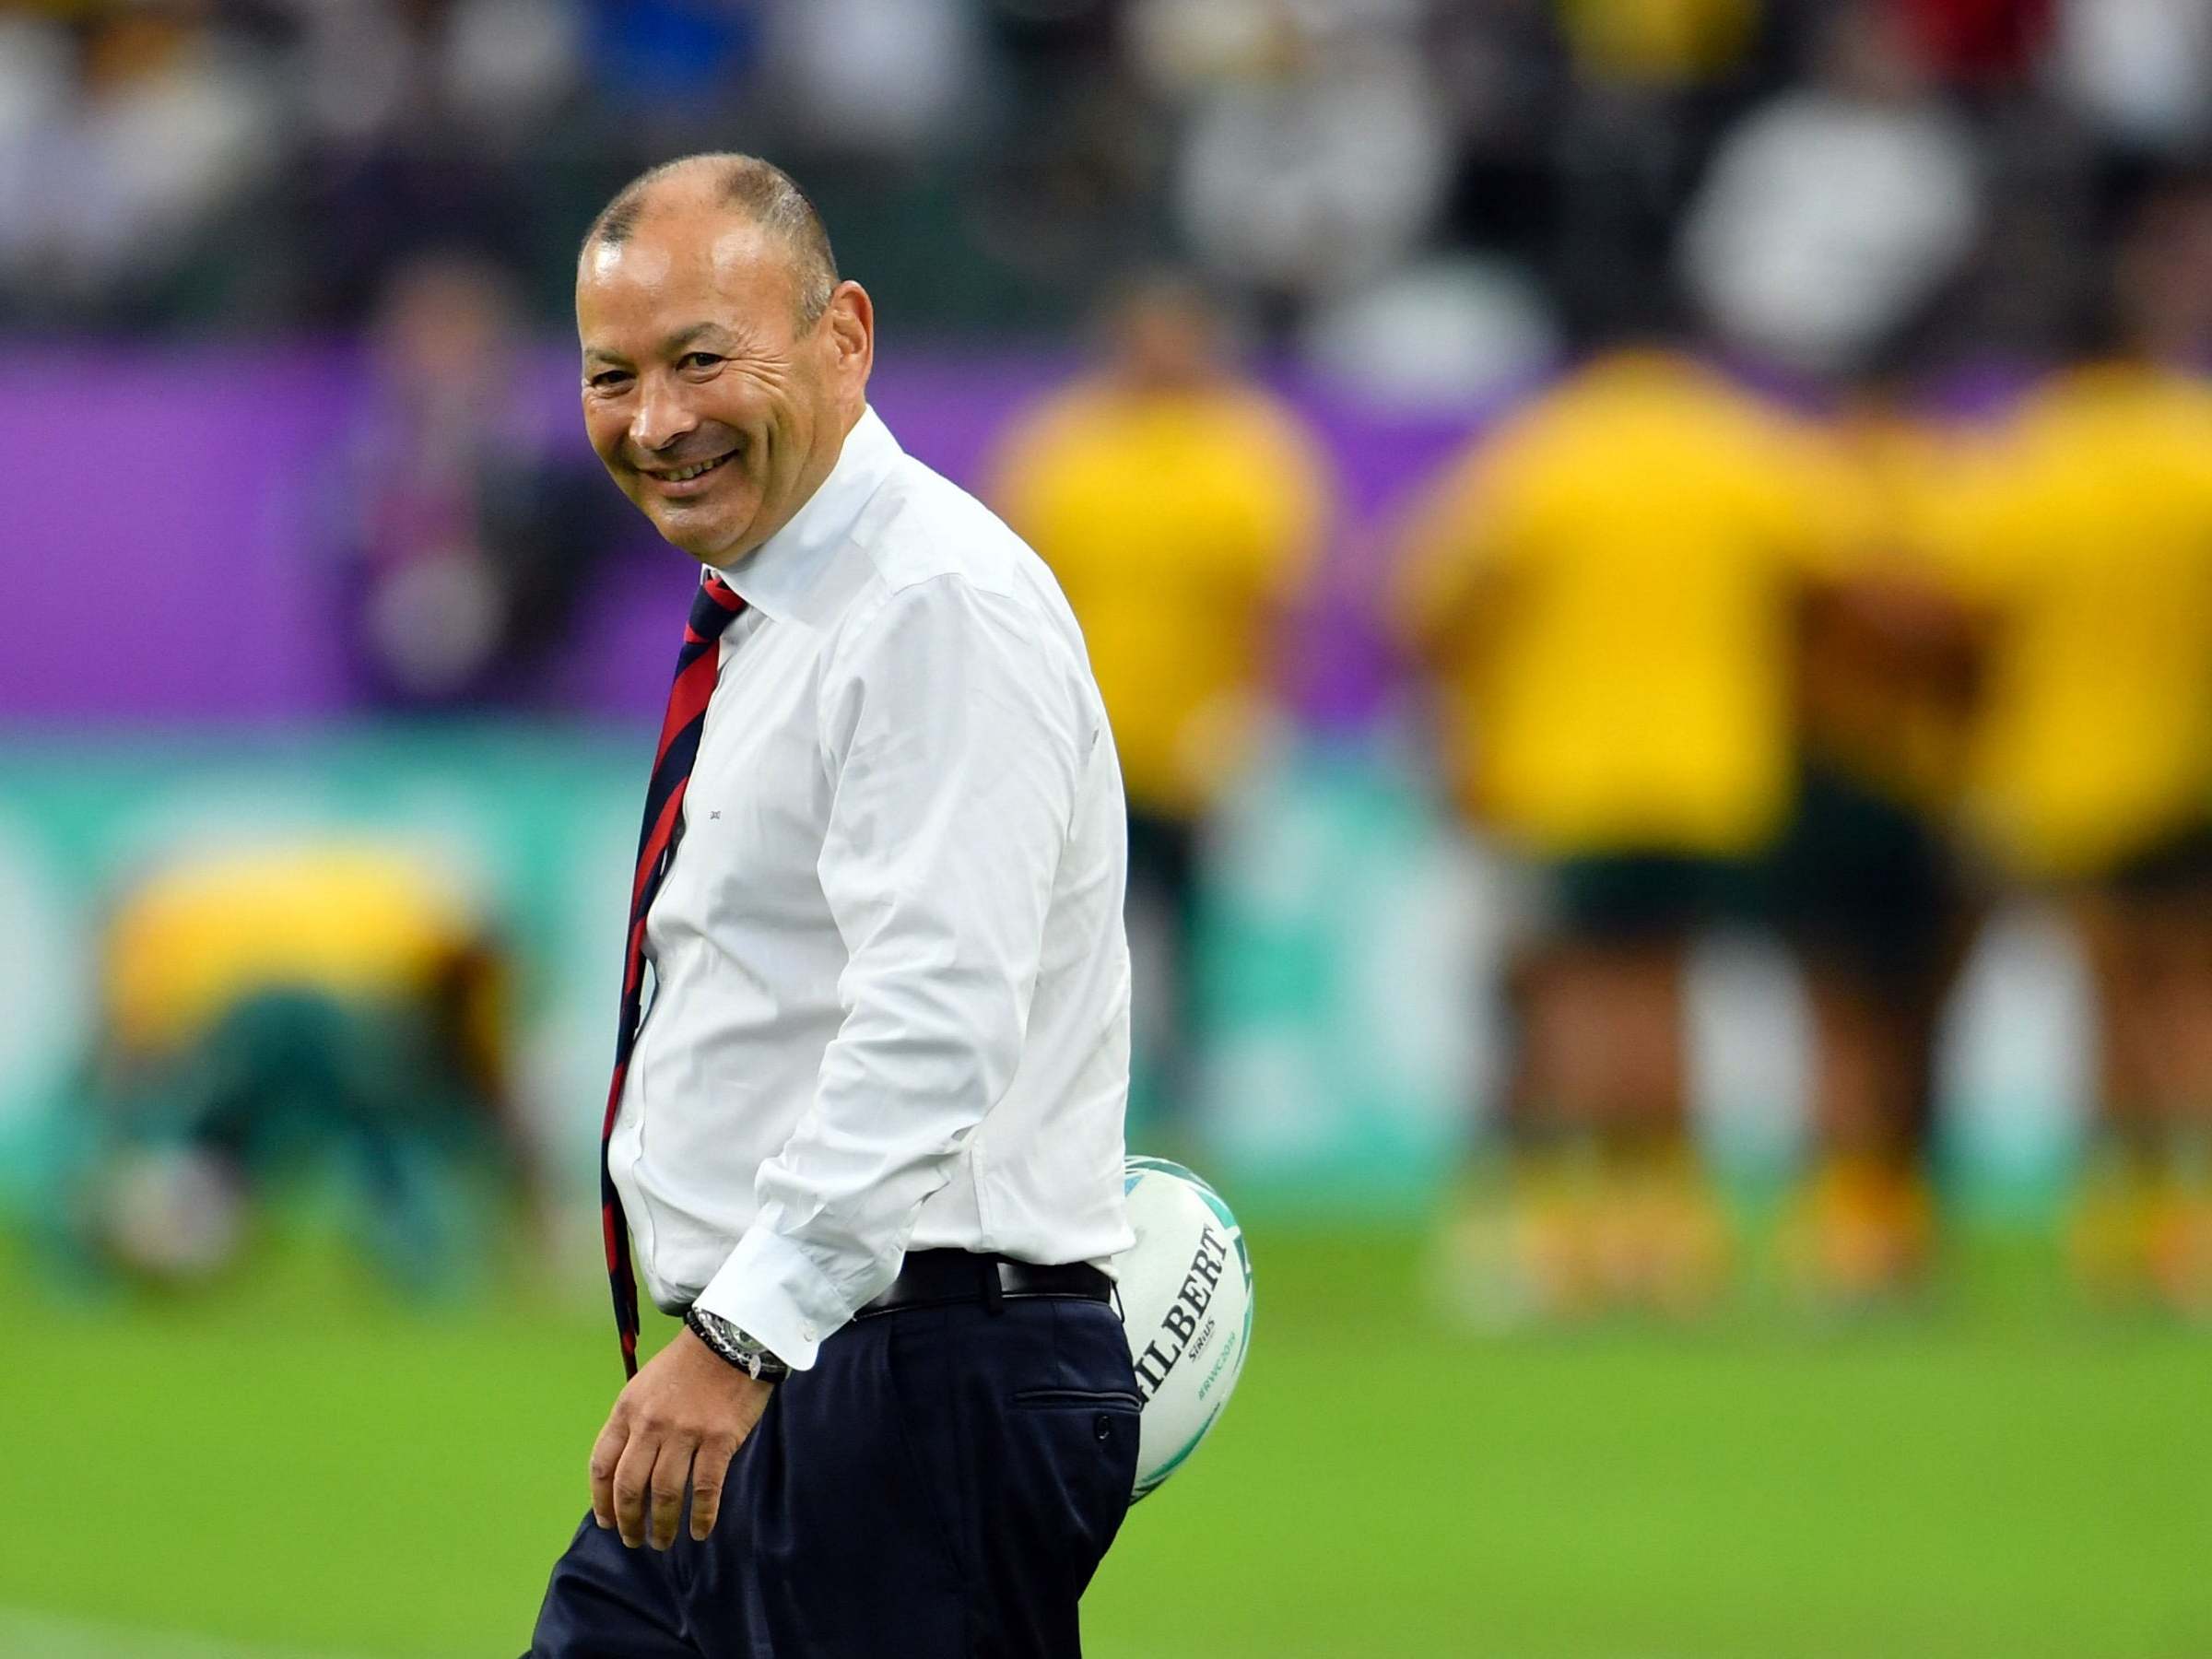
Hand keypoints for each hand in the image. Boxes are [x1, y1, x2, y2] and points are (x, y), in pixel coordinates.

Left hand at [589, 1327, 774, 1549]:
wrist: (730, 1339)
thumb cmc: (687, 1365)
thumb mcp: (645, 1386)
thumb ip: (633, 1424)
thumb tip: (627, 1470)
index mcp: (627, 1410)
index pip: (603, 1466)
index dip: (602, 1501)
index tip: (607, 1522)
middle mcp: (650, 1424)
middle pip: (630, 1486)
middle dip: (629, 1521)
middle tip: (635, 1541)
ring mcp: (685, 1432)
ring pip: (664, 1493)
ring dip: (662, 1525)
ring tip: (663, 1542)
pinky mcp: (718, 1438)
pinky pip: (705, 1488)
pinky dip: (701, 1516)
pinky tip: (699, 1532)